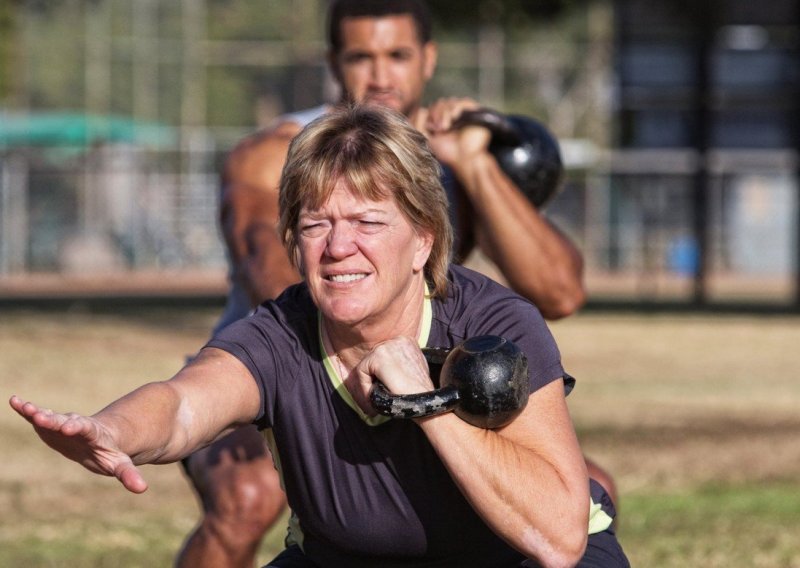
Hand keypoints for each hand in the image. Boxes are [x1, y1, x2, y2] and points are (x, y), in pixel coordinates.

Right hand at [8, 395, 147, 492]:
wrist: (101, 438)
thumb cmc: (110, 453)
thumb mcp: (119, 464)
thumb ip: (129, 474)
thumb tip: (142, 488)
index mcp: (94, 434)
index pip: (86, 429)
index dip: (77, 427)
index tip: (69, 426)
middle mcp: (77, 425)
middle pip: (65, 421)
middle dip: (53, 420)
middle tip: (40, 415)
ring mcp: (62, 424)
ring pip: (50, 417)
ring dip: (36, 413)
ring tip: (24, 407)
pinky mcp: (50, 425)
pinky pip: (37, 416)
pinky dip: (26, 410)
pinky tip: (14, 400)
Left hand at [345, 337, 434, 415]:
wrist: (424, 403)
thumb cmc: (420, 394)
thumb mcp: (412, 373)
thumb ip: (399, 368)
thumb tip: (384, 374)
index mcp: (408, 342)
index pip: (384, 356)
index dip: (378, 376)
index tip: (377, 391)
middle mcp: (398, 339)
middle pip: (373, 359)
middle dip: (370, 380)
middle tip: (370, 400)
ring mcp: (388, 346)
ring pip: (366, 366)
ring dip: (366, 386)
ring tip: (371, 403)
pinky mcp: (379, 356)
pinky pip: (361, 372)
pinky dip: (363, 388)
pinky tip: (371, 401)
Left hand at [413, 97, 491, 167]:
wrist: (466, 160)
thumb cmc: (448, 152)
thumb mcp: (427, 139)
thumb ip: (418, 125)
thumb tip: (422, 109)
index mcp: (442, 122)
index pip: (432, 108)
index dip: (428, 114)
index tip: (428, 128)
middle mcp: (453, 117)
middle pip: (440, 103)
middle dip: (435, 113)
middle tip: (437, 129)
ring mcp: (464, 114)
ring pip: (450, 101)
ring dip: (444, 113)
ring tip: (444, 128)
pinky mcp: (475, 113)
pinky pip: (464, 102)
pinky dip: (455, 108)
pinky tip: (454, 118)